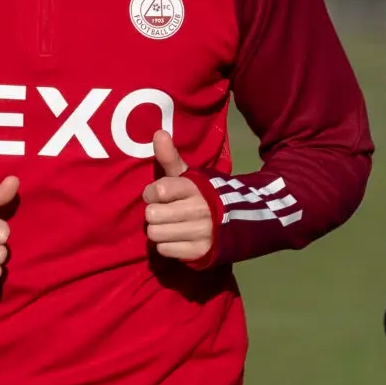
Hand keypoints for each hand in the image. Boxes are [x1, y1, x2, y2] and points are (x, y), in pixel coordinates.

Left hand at [143, 132, 214, 263]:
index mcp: (193, 187)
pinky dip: (167, 246)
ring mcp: (201, 232)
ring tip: (170, 226)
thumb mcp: (185, 175)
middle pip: (152, 214)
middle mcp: (199, 209)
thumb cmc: (199, 194)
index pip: (158, 190)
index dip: (152, 193)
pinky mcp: (200, 252)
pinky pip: (164, 250)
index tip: (158, 194)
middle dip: (154, 213)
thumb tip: (158, 132)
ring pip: (156, 234)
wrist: (233, 221)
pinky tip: (177, 238)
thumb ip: (169, 156)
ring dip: (159, 231)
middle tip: (165, 212)